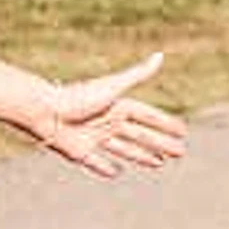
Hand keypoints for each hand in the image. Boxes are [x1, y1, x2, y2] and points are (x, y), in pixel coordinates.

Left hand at [29, 52, 186, 178]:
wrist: (45, 112)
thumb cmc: (78, 98)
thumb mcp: (112, 88)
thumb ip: (138, 74)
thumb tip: (160, 56)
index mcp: (118, 106)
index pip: (148, 117)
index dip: (165, 124)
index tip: (183, 131)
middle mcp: (108, 122)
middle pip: (141, 136)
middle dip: (161, 144)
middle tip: (180, 153)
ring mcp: (95, 138)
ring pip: (126, 150)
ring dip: (143, 156)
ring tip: (160, 164)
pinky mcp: (81, 153)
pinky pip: (99, 163)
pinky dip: (107, 168)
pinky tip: (118, 172)